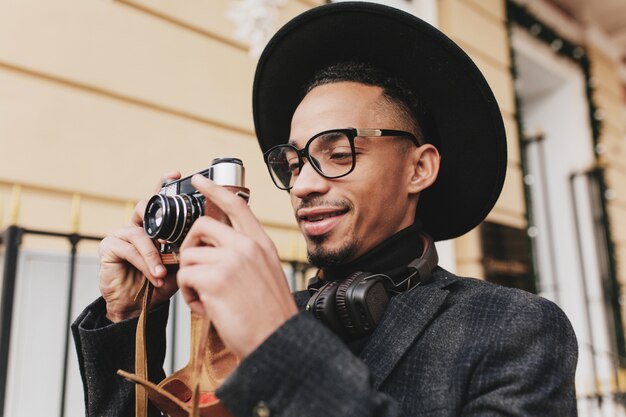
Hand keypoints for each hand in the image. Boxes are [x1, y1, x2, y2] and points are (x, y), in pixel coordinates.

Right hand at [98, 172, 180, 321]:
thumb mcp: (179, 265)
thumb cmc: (158, 284)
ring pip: (140, 233)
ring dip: (154, 254)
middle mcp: (134, 226)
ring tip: (164, 271)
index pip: (157, 202)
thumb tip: (206, 237)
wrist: (137, 307)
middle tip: (168, 221)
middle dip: (156, 213)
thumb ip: (186, 249)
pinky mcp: (109, 247)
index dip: (163, 185)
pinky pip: (129, 249)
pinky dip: (144, 263)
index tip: (175, 173)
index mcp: (151, 227)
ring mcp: (120, 235)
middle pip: (144, 208)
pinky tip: (154, 275)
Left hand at [177, 175, 297, 358]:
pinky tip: (206, 307)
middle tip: (194, 265)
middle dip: (190, 244)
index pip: (237, 205)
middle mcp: (247, 246)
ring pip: (190, 255)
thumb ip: (246, 255)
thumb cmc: (270, 314)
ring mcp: (231, 260)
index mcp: (261, 243)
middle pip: (202, 225)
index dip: (215, 189)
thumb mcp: (266, 273)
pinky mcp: (214, 278)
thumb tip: (216, 248)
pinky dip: (189, 296)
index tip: (199, 181)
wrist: (277, 340)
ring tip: (207, 298)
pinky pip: (185, 277)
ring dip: (191, 279)